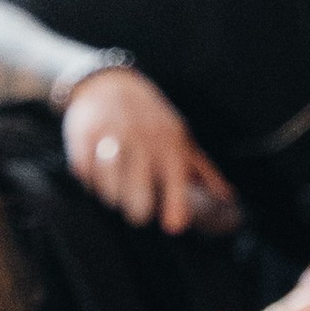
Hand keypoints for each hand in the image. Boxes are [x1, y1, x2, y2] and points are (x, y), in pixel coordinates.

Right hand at [63, 67, 239, 235]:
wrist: (109, 84)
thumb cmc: (151, 119)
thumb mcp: (181, 138)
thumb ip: (202, 171)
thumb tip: (227, 197)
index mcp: (169, 141)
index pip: (175, 176)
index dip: (176, 202)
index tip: (174, 227)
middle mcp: (141, 138)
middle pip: (138, 185)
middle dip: (138, 208)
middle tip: (139, 213)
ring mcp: (110, 136)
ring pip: (109, 181)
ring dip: (112, 195)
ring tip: (116, 196)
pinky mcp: (82, 136)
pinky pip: (84, 170)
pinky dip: (89, 181)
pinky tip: (96, 177)